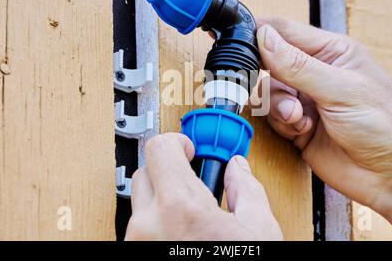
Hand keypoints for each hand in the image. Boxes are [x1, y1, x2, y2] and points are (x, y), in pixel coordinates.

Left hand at [125, 133, 282, 239]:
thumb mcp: (258, 231)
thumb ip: (247, 190)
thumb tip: (238, 170)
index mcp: (180, 209)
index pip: (160, 148)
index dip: (177, 141)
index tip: (189, 148)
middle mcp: (148, 225)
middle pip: (145, 170)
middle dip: (169, 169)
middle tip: (192, 178)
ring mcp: (137, 243)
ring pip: (141, 200)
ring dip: (163, 197)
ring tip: (192, 212)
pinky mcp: (133, 255)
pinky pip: (141, 225)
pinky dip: (158, 220)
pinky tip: (183, 232)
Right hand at [257, 17, 391, 239]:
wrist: (390, 175)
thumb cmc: (383, 125)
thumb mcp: (340, 89)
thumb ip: (297, 65)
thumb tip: (263, 37)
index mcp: (332, 52)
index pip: (286, 31)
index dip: (261, 33)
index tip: (238, 38)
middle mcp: (316, 73)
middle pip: (271, 61)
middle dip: (268, 76)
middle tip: (274, 86)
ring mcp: (306, 99)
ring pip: (269, 91)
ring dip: (279, 105)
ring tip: (298, 117)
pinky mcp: (298, 124)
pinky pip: (273, 116)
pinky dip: (283, 122)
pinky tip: (302, 129)